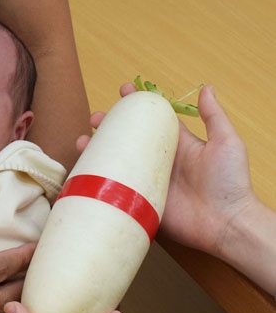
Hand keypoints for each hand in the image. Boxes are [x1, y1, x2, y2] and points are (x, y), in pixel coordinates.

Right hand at [77, 84, 252, 256]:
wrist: (226, 223)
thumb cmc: (230, 182)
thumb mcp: (225, 143)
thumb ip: (213, 117)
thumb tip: (206, 88)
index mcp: (177, 145)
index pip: (152, 119)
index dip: (138, 104)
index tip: (124, 90)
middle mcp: (159, 161)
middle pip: (128, 139)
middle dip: (110, 126)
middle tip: (95, 118)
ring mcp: (148, 182)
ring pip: (118, 163)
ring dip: (98, 151)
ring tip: (82, 142)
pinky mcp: (141, 202)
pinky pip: (117, 190)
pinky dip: (99, 181)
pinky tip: (86, 172)